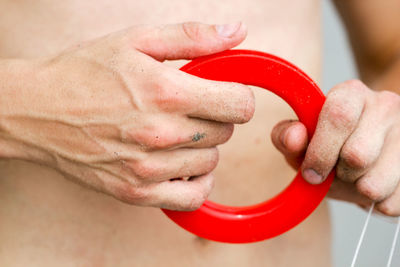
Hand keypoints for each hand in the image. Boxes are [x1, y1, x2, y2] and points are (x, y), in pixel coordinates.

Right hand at [0, 22, 254, 209]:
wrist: (37, 112)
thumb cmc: (85, 72)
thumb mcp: (136, 40)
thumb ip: (193, 38)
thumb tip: (238, 33)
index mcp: (167, 92)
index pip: (239, 105)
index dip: (238, 95)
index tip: (223, 92)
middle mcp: (161, 134)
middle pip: (225, 132)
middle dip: (215, 117)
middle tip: (188, 107)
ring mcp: (148, 168)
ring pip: (211, 161)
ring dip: (202, 146)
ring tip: (175, 132)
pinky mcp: (136, 192)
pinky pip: (192, 196)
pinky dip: (196, 181)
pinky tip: (181, 164)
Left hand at [271, 80, 399, 215]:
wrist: (367, 156)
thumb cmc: (328, 146)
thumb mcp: (302, 140)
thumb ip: (286, 137)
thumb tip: (295, 136)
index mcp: (351, 93)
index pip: (338, 116)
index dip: (320, 151)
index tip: (310, 172)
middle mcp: (386, 105)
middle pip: (357, 155)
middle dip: (338, 173)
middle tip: (335, 170)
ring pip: (375, 184)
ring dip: (356, 190)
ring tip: (355, 177)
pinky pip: (390, 203)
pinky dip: (375, 203)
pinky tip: (374, 183)